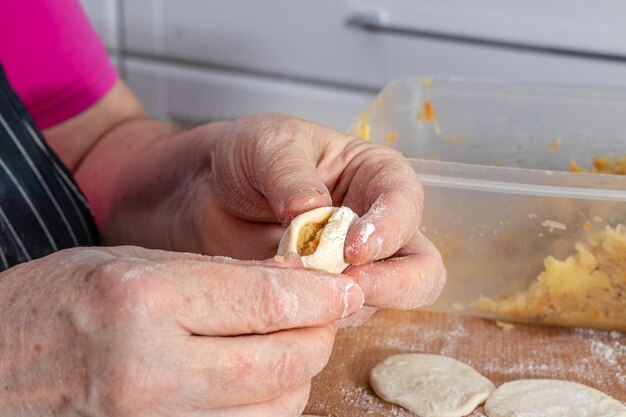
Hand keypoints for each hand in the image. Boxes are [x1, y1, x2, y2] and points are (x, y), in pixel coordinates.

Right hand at [0, 246, 362, 416]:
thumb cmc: (54, 304)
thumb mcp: (129, 263)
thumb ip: (213, 275)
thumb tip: (290, 282)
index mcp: (144, 303)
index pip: (268, 301)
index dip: (321, 293)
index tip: (343, 287)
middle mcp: (152, 370)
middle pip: (284, 361)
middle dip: (318, 333)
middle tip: (323, 311)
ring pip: (274, 405)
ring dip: (297, 371)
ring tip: (288, 340)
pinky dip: (266, 402)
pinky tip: (256, 376)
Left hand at [192, 114, 445, 310]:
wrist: (208, 190)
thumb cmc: (251, 156)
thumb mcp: (269, 146)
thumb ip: (292, 175)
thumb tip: (312, 211)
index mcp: (377, 177)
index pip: (406, 204)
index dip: (390, 228)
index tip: (355, 247)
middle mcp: (376, 226)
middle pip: (420, 268)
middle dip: (396, 284)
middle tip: (355, 286)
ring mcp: (353, 267)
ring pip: (382, 301)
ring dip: (349, 303)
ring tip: (305, 292)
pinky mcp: (325, 298)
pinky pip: (334, 317)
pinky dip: (314, 316)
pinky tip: (283, 302)